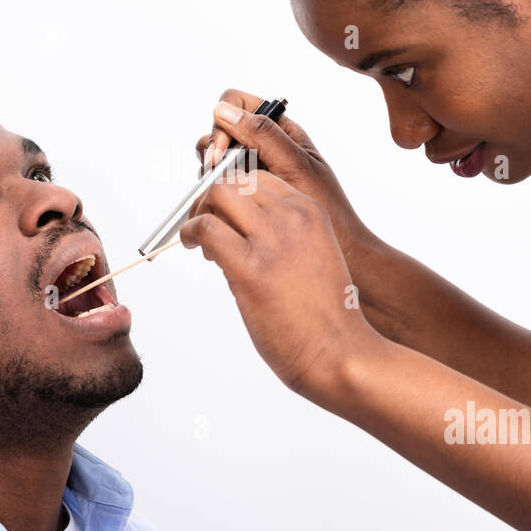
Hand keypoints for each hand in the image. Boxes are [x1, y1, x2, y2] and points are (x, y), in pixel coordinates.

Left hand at [179, 168, 382, 399]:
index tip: (225, 215)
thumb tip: (237, 231)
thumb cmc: (327, 316)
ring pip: (217, 196)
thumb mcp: (314, 256)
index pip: (260, 179)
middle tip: (206, 227)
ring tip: (201, 242)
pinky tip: (193, 246)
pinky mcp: (249, 268)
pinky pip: (206, 228)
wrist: (339, 352)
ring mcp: (272, 240)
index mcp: (311, 212)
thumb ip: (284, 236)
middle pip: (235, 182)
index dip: (235, 193)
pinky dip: (190, 232)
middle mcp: (292, 218)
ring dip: (200, 213)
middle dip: (213, 199)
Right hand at [195, 88, 377, 267]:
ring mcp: (252, 169)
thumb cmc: (327, 206)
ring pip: (215, 158)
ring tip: (219, 201)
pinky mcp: (245, 193)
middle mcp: (263, 145)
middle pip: (220, 130)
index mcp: (279, 130)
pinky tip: (219, 214)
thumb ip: (263, 135)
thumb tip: (223, 110)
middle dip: (212, 152)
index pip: (236, 103)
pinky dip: (213, 195)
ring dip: (210, 176)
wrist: (341, 248)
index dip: (222, 122)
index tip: (220, 154)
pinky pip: (219, 184)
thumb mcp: (295, 166)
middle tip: (215, 179)